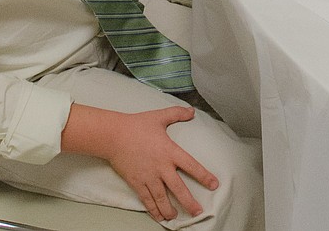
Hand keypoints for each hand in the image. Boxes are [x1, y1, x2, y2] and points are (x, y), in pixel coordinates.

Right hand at [63, 104, 217, 222]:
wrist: (114, 135)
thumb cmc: (137, 125)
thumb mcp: (159, 116)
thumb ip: (177, 113)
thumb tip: (192, 111)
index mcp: (169, 151)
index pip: (191, 166)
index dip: (204, 176)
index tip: (214, 184)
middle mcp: (161, 167)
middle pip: (178, 189)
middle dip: (189, 202)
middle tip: (198, 212)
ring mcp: (148, 177)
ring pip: (162, 198)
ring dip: (170, 210)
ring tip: (176, 217)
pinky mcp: (136, 182)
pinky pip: (147, 200)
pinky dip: (153, 209)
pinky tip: (158, 216)